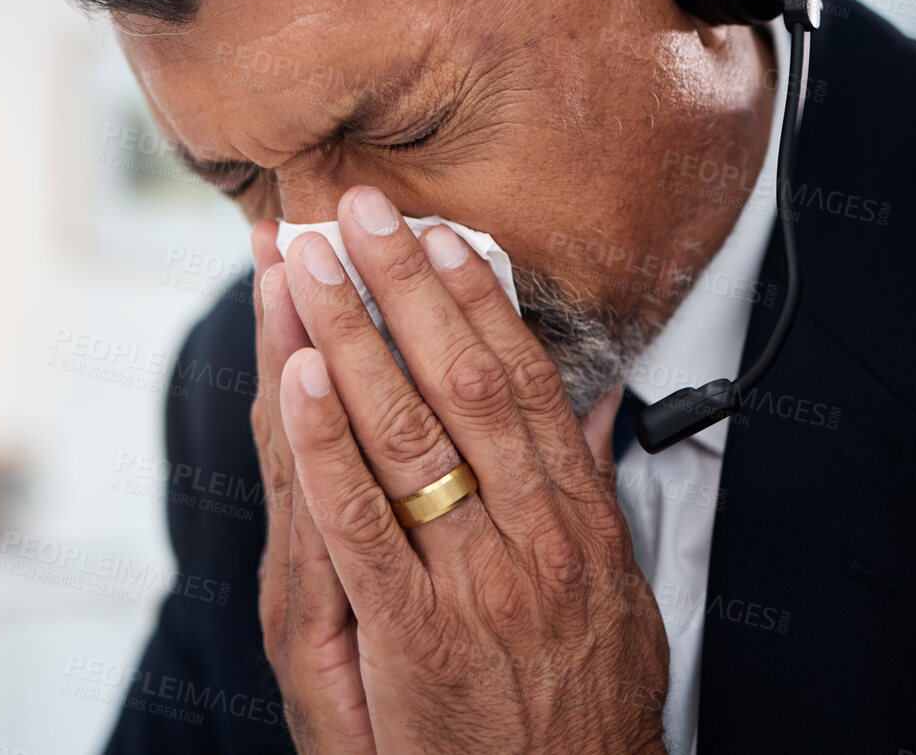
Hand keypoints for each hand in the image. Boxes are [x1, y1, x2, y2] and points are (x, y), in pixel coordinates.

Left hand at [272, 187, 668, 753]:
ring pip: (405, 433)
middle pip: (463, 384)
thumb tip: (586, 403)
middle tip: (360, 211)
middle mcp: (534, 542)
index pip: (524, 384)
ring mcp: (473, 585)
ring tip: (306, 263)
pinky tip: (297, 374)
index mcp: (581, 526)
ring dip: (349, 335)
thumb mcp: (618, 601)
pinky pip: (359, 521)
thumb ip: (591, 495)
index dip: (477, 302)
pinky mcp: (410, 634)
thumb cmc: (580, 713)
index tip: (440, 237)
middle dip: (403, 287)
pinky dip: (325, 440)